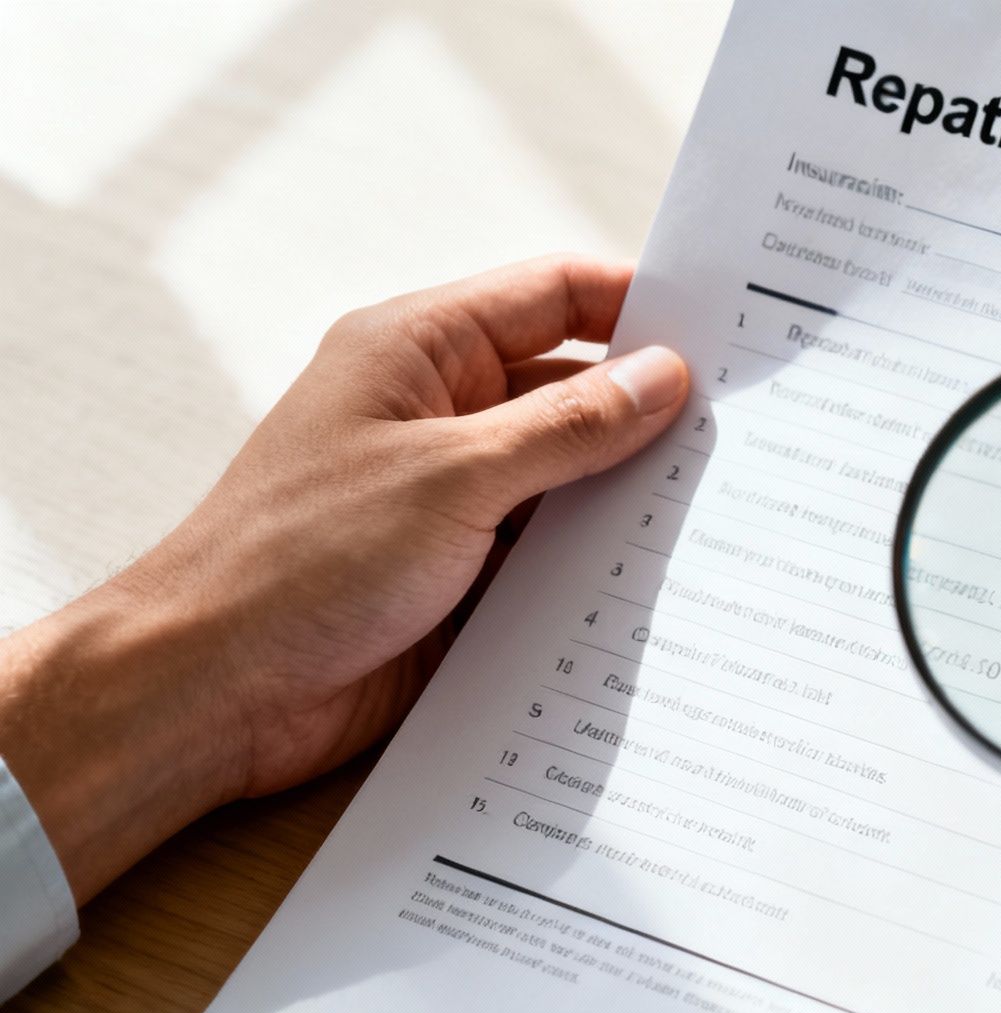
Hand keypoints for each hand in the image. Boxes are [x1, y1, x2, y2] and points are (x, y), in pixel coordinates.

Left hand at [0, 255, 688, 901]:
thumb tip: (662, 377)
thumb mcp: (454, 478)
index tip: (727, 329)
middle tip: (748, 426)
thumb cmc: (299, 561)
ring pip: (571, 475)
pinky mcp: (462, 573)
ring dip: (630, 492)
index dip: (638, 303)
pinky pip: (553, 552)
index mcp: (417, 352)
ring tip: (724, 503)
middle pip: (572, 386)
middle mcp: (438, 414)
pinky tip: (662, 577)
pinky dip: (601, 560)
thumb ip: (568, 426)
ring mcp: (452, 497)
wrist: (214, 690)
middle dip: (651, 407)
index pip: (552, 295)